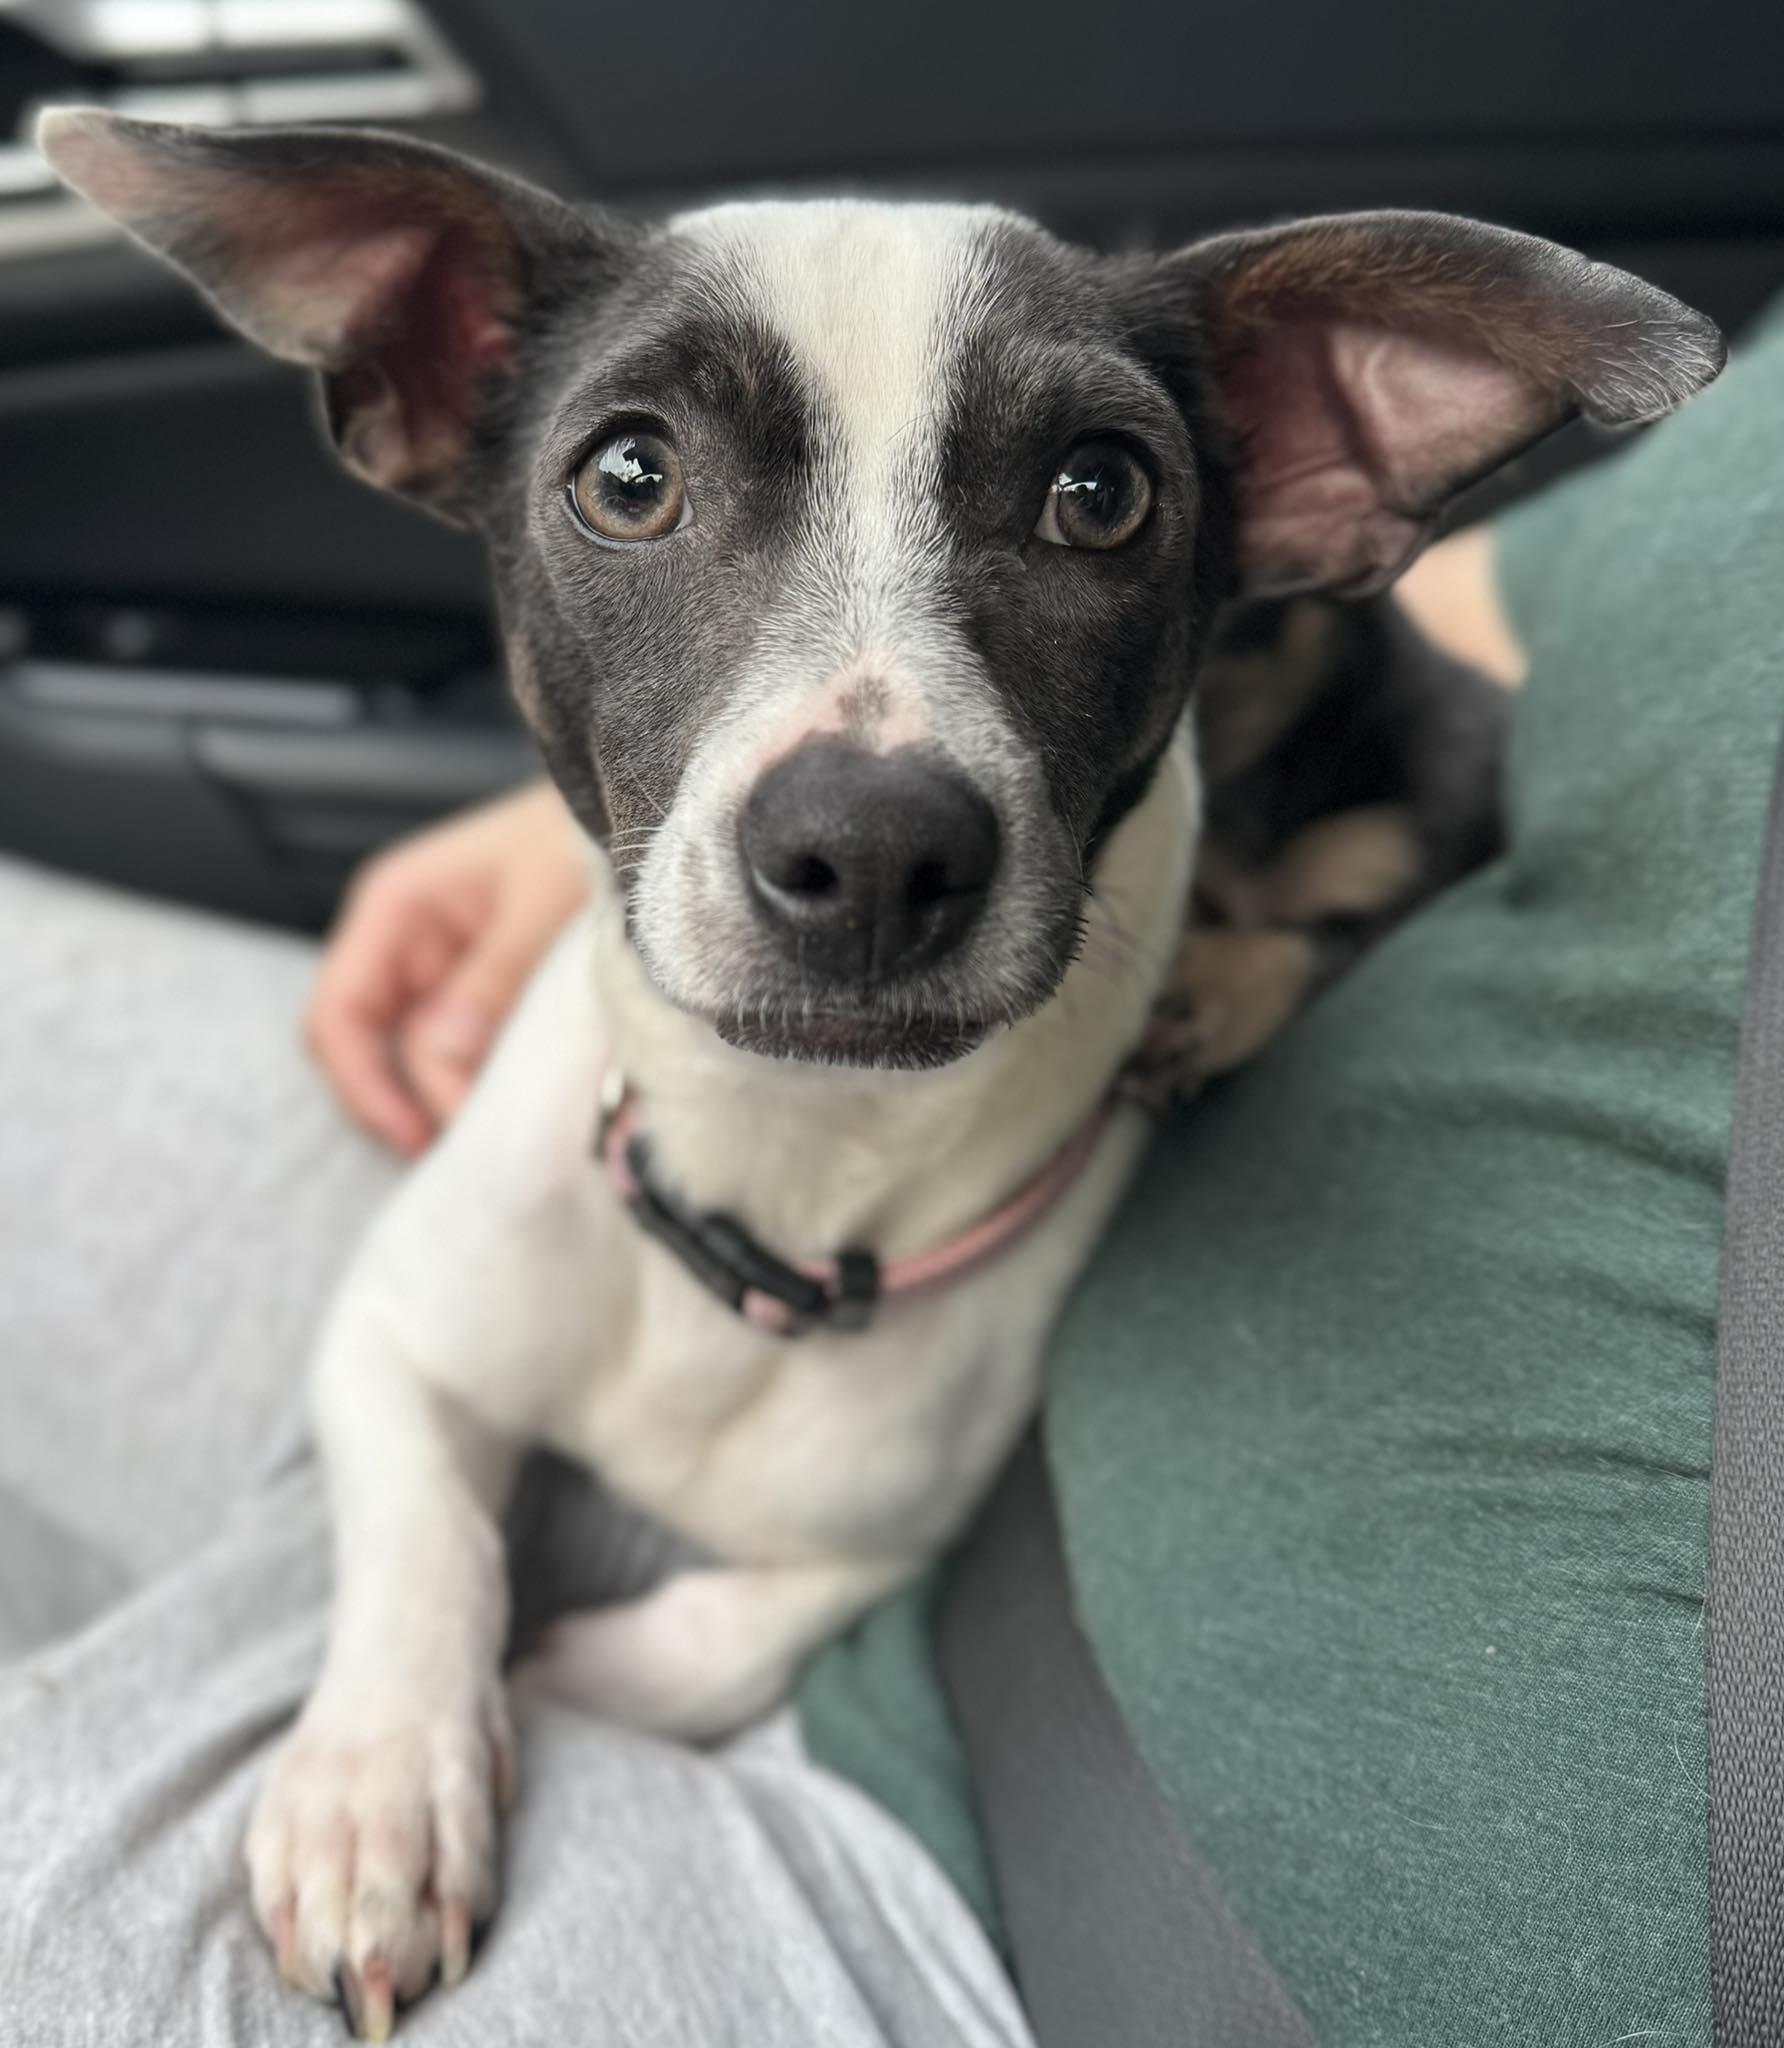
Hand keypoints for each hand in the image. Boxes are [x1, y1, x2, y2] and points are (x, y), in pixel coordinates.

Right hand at [306, 781, 590, 1153]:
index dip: (364, 1084)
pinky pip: (466, 1051)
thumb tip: (440, 1059)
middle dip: (411, 1103)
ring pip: (418, 1059)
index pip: (339, 1013)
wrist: (644, 808)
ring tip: (505, 1135)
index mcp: (397, 906)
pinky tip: (523, 1104)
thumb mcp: (545, 898)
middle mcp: (407, 942)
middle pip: (370, 1049)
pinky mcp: (488, 991)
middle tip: (476, 1149)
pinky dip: (484, 1082)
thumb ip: (494, 976)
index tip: (420, 1137)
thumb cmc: (584, 830)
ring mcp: (445, 970)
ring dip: (451, 1099)